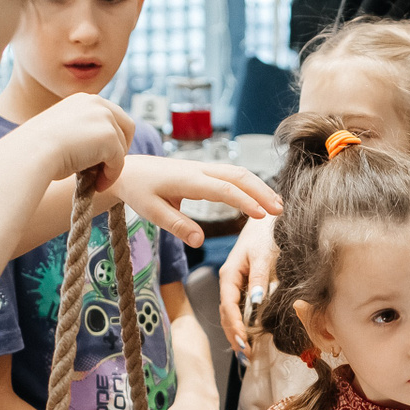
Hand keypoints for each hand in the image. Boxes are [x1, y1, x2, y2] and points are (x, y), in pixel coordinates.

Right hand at [19, 92, 133, 192]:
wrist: (31, 153)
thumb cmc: (38, 151)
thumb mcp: (62, 134)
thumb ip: (83, 135)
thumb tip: (100, 151)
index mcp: (83, 100)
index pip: (112, 117)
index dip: (112, 139)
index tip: (100, 159)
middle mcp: (96, 102)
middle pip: (126, 127)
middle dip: (120, 149)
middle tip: (105, 170)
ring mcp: (105, 117)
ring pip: (122, 146)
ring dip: (112, 165)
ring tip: (96, 180)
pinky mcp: (109, 136)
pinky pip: (119, 161)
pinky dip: (111, 176)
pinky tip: (97, 186)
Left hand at [113, 156, 280, 248]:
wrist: (129, 169)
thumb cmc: (139, 190)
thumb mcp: (152, 212)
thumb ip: (177, 226)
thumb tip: (199, 241)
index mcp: (188, 180)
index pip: (224, 189)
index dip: (245, 202)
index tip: (262, 216)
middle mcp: (200, 169)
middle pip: (238, 176)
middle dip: (261, 192)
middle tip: (280, 211)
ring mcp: (203, 167)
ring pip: (238, 172)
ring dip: (259, 187)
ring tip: (276, 205)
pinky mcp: (204, 170)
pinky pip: (232, 174)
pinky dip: (249, 184)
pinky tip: (259, 196)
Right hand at [219, 215, 279, 355]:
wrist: (267, 220)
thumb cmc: (265, 234)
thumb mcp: (264, 255)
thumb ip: (260, 278)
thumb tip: (257, 301)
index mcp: (229, 274)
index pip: (228, 306)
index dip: (235, 326)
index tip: (243, 341)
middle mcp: (229, 282)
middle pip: (226, 314)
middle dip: (233, 335)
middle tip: (245, 355)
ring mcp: (235, 285)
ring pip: (230, 314)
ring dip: (237, 334)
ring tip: (246, 353)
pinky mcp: (244, 286)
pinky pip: (238, 309)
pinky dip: (242, 325)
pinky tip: (248, 337)